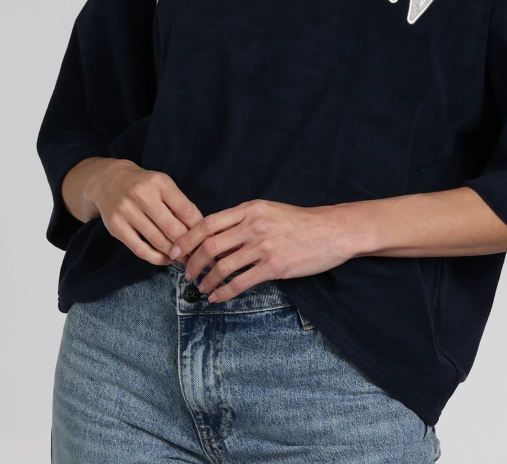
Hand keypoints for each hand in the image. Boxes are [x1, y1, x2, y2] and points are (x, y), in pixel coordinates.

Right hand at [84, 158, 205, 265]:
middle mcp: (142, 195)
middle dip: (188, 245)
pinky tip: (166, 260)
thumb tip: (198, 230)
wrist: (108, 179)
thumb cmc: (144, 184)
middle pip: (172, 227)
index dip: (199, 228)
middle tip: (198, 255)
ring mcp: (127, 211)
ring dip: (174, 254)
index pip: (186, 210)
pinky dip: (156, 258)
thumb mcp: (163, 184)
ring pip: (157, 240)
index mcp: (160, 183)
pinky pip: (140, 249)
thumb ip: (178, 204)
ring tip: (185, 259)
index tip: (207, 240)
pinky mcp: (115, 226)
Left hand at [168, 198, 361, 301]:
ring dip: (207, 280)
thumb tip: (216, 234)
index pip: (208, 223)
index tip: (174, 251)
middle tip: (187, 273)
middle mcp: (254, 225)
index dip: (187, 239)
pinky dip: (224, 292)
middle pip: (210, 245)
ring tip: (201, 288)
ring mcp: (264, 246)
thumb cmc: (300, 222)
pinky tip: (218, 297)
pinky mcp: (274, 266)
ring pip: (223, 266)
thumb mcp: (269, 210)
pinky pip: (241, 282)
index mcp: (250, 209)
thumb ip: (244, 219)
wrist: (331, 231)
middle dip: (192, 262)